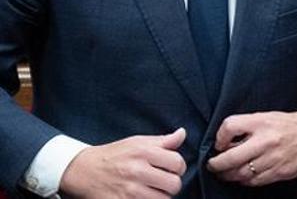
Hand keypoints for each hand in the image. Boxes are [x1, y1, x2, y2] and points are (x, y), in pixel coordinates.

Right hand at [59, 128, 185, 198]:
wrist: (84, 170)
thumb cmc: (115, 155)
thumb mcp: (137, 142)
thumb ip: (163, 141)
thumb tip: (182, 134)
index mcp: (143, 152)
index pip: (178, 163)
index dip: (179, 167)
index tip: (171, 168)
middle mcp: (137, 171)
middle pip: (174, 185)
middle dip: (172, 184)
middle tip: (163, 181)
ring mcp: (128, 191)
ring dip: (161, 196)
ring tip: (153, 190)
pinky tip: (143, 196)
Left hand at [206, 110, 296, 185]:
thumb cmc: (294, 124)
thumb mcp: (270, 117)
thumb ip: (249, 128)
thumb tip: (227, 143)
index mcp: (262, 122)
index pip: (229, 127)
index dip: (219, 137)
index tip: (219, 144)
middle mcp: (266, 140)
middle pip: (230, 157)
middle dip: (216, 165)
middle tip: (213, 165)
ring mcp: (273, 158)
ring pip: (240, 174)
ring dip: (229, 176)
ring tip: (226, 173)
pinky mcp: (280, 172)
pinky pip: (255, 181)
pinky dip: (245, 181)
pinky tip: (244, 177)